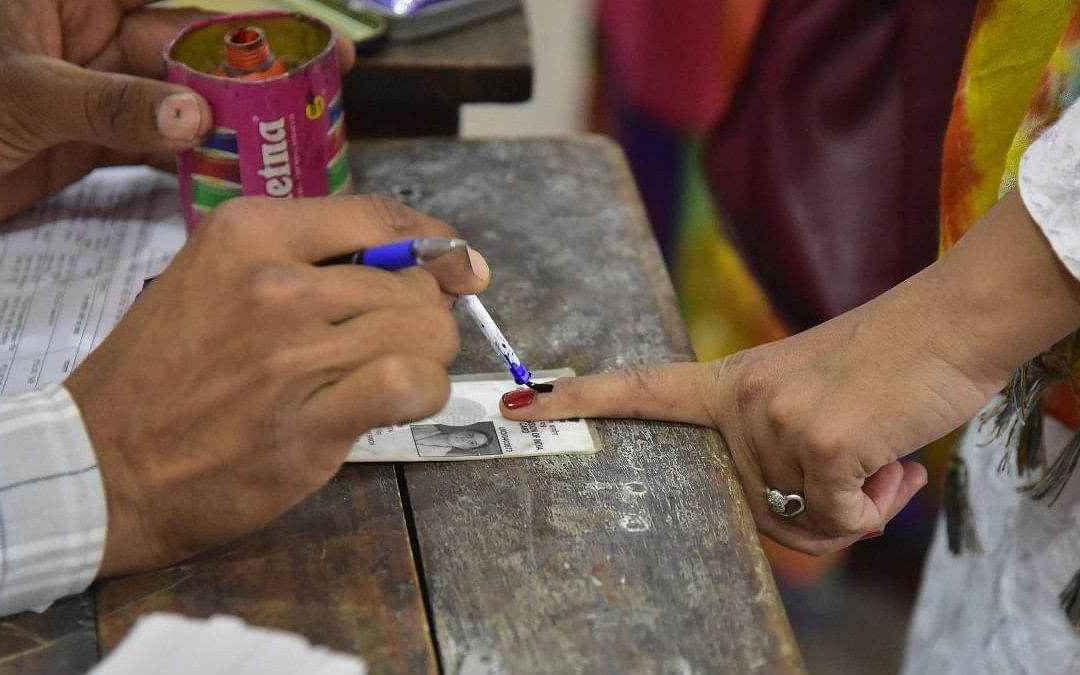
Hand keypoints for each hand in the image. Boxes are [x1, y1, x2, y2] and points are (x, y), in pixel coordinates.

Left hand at [0, 0, 354, 246]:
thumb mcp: (20, 93)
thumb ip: (109, 105)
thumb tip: (197, 116)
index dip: (239, 4)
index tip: (300, 20)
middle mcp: (92, 37)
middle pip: (189, 46)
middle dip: (250, 68)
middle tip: (316, 88)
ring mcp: (97, 93)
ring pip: (181, 100)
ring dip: (231, 121)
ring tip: (290, 136)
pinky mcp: (93, 143)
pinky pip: (159, 147)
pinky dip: (195, 163)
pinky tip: (236, 174)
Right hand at [65, 195, 488, 575]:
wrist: (99, 462)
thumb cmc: (159, 369)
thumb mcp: (212, 276)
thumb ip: (303, 260)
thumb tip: (420, 262)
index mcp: (249, 231)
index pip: (380, 216)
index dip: (435, 244)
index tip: (455, 267)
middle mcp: (276, 283)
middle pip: (413, 281)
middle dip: (424, 312)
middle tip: (397, 340)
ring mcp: (293, 354)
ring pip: (424, 330)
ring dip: (427, 356)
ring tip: (394, 374)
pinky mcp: (309, 421)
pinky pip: (409, 384)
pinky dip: (422, 392)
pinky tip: (398, 402)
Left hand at [500, 311, 980, 552]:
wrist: (953, 324)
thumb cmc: (889, 364)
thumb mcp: (815, 399)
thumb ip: (782, 445)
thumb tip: (799, 512)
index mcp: (731, 381)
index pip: (642, 389)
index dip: (580, 400)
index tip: (520, 403)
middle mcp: (741, 399)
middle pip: (751, 505)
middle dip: (811, 512)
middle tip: (861, 470)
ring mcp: (774, 420)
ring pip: (802, 523)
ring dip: (855, 506)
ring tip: (882, 452)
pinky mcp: (819, 443)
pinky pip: (838, 522)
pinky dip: (877, 508)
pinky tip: (896, 462)